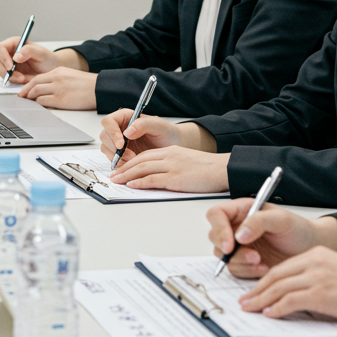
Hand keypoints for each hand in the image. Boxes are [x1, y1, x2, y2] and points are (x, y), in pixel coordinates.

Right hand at [0, 40, 87, 83]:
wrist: (51, 70)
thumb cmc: (47, 59)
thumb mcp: (40, 52)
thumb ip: (28, 51)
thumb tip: (16, 56)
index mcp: (14, 44)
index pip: (0, 48)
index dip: (2, 57)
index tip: (10, 66)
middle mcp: (9, 53)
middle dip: (6, 71)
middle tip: (19, 77)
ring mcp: (9, 64)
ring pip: (0, 71)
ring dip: (10, 77)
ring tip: (24, 79)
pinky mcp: (11, 74)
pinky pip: (6, 79)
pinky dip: (13, 81)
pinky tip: (23, 81)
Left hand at [17, 67, 97, 109]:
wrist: (99, 89)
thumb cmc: (87, 84)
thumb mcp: (69, 75)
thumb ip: (57, 78)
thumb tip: (45, 87)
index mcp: (58, 71)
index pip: (37, 78)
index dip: (28, 85)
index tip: (24, 91)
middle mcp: (56, 79)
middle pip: (34, 85)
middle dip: (26, 92)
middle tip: (22, 98)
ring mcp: (57, 89)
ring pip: (37, 93)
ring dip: (31, 99)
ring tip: (30, 103)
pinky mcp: (60, 100)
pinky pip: (44, 102)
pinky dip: (40, 104)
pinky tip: (40, 107)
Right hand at [99, 111, 214, 161]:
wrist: (172, 147)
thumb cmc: (166, 133)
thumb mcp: (158, 126)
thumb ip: (143, 125)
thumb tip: (127, 131)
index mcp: (125, 117)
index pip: (109, 121)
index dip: (112, 132)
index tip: (121, 144)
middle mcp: (119, 129)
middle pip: (104, 136)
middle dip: (115, 148)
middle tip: (130, 156)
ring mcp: (118, 142)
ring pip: (106, 149)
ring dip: (116, 157)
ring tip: (133, 161)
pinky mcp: (121, 154)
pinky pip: (113, 159)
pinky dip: (119, 164)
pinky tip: (131, 166)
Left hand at [109, 146, 229, 191]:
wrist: (223, 169)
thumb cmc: (209, 169)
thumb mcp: (188, 161)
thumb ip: (173, 165)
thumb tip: (161, 177)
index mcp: (172, 151)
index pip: (146, 155)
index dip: (131, 162)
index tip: (122, 169)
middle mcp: (169, 156)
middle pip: (140, 161)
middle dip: (124, 168)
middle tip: (113, 175)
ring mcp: (172, 166)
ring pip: (143, 169)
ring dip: (127, 175)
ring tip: (116, 181)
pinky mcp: (175, 177)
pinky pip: (152, 179)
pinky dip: (140, 182)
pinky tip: (131, 185)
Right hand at [206, 200, 336, 277]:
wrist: (310, 250)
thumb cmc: (299, 230)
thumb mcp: (282, 220)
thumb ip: (259, 221)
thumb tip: (239, 234)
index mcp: (242, 210)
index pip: (217, 214)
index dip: (219, 229)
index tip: (230, 244)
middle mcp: (236, 227)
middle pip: (215, 237)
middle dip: (232, 251)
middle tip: (253, 256)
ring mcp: (239, 246)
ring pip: (224, 257)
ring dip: (241, 263)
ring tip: (261, 262)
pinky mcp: (244, 263)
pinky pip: (235, 270)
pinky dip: (247, 272)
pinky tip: (264, 268)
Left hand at [234, 246, 336, 325]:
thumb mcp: (335, 274)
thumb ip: (314, 279)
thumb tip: (293, 296)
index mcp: (317, 255)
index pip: (282, 267)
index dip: (264, 280)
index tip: (255, 290)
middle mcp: (314, 262)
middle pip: (275, 276)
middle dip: (257, 290)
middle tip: (245, 300)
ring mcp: (317, 277)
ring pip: (279, 288)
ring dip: (261, 300)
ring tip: (251, 309)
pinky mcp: (321, 294)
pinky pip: (290, 301)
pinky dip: (277, 308)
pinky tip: (270, 314)